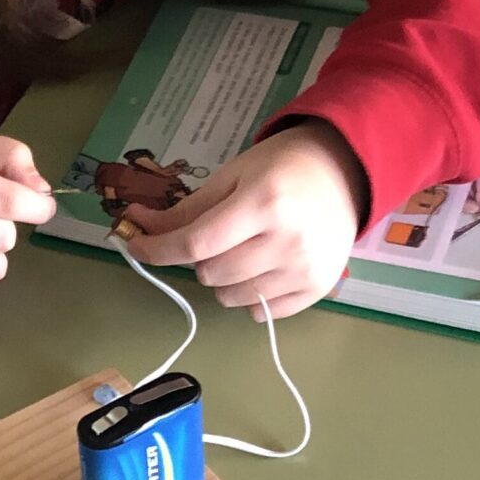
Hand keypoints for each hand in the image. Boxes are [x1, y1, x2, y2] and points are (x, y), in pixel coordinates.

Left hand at [114, 123, 364, 318]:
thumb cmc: (282, 168)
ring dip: (222, 280)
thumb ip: (186, 210)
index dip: (157, 249)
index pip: (195, 243)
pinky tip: (263, 267)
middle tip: (216, 236)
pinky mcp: (318, 288)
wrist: (345, 172)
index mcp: (263, 203)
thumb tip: (138, 226)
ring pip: (231, 298)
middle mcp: (287, 241)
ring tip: (242, 251)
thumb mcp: (232, 176)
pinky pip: (261, 311)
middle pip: (211, 274)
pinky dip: (249, 295)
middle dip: (199, 259)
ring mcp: (305, 269)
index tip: (135, 246)